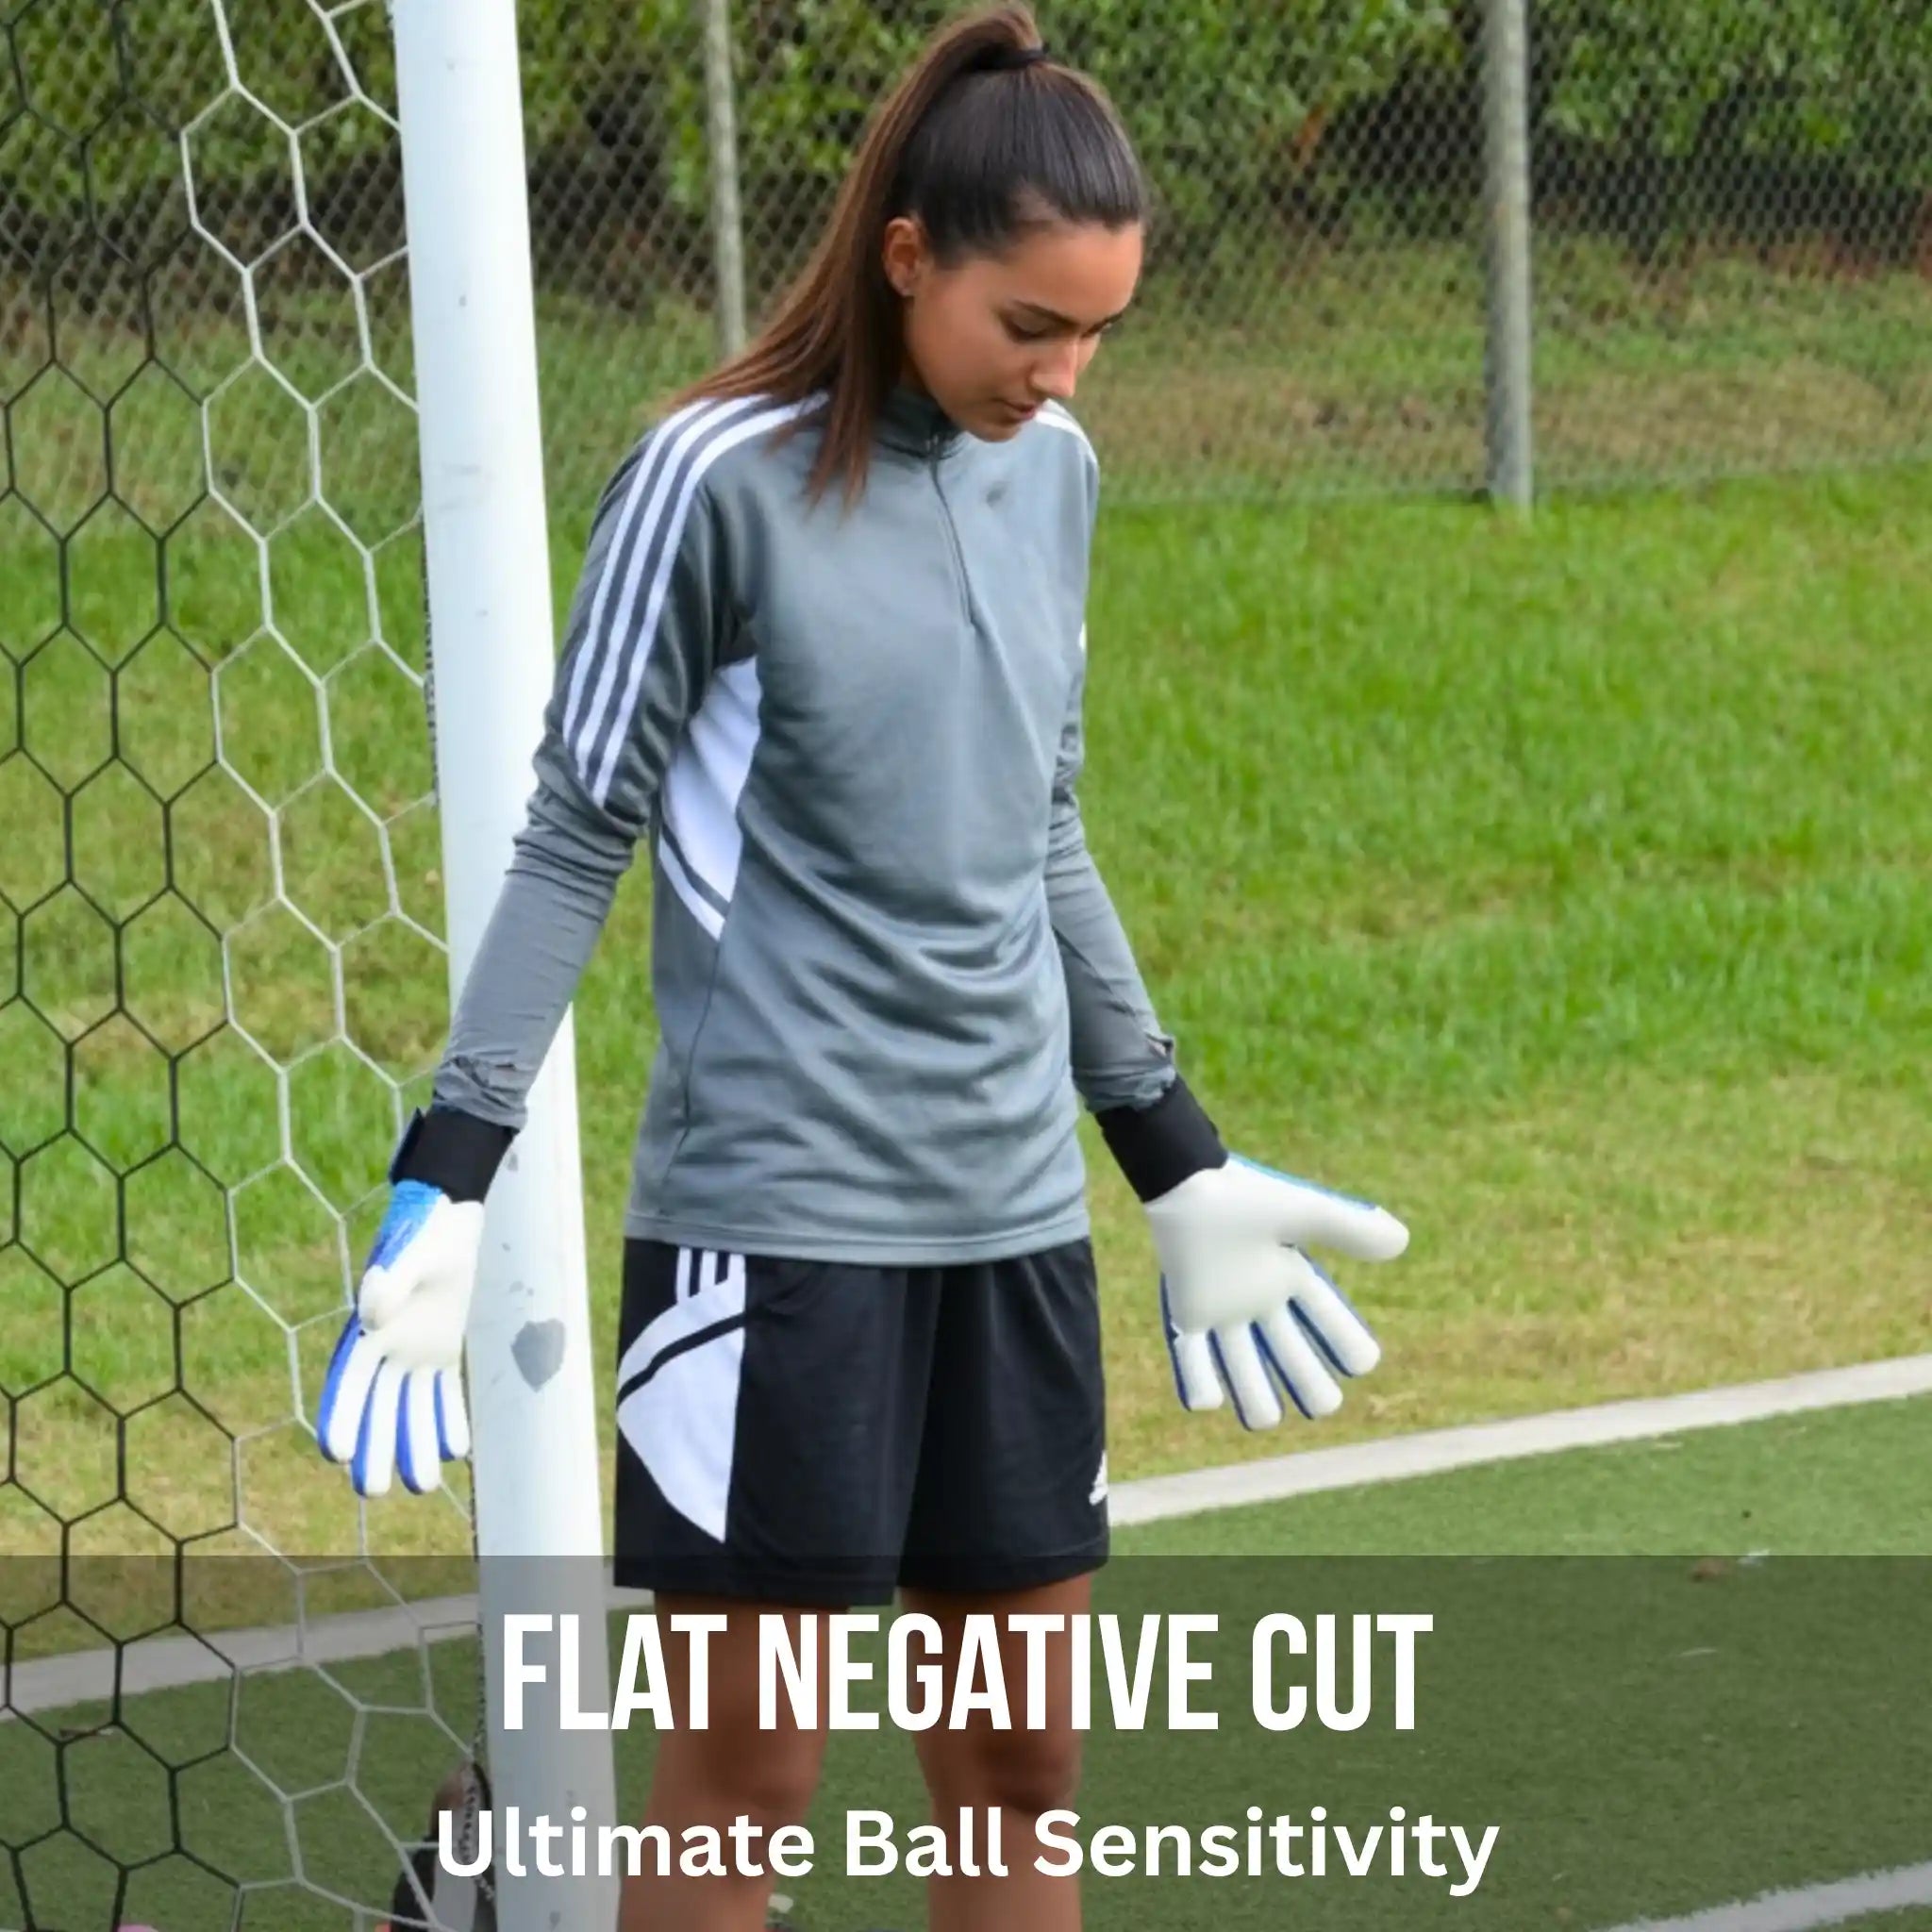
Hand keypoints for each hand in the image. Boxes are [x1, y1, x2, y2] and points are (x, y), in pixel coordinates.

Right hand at [317, 1180, 482, 1495]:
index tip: (337, 1453)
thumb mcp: (412, 1250)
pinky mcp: (441, 1349)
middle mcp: (385, 1346)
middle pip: (376, 1406)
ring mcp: (413, 1350)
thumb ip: (391, 1281)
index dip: (341, 1415)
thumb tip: (371, 1313)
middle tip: (372, 1492)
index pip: (347, 1381)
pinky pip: (443, 1392)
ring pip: (410, 1407)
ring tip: (422, 1487)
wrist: (447, 1216)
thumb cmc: (424, 1229)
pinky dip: (447, 1419)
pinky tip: (456, 1451)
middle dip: (375, 1447)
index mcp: (367, 1328)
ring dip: (413, 1444)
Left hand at [1147, 1154, 1408, 1429]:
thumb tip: (1402, 1241)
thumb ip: (1349, 1227)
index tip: (1363, 1363)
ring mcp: (1223, 1308)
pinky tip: (1206, 1402)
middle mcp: (1260, 1297)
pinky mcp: (1187, 1311)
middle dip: (1307, 1380)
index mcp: (1291, 1273)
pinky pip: (1191, 1354)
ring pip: (1242, 1364)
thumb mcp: (1305, 1211)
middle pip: (1290, 1352)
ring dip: (1252, 1393)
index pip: (1327, 1316)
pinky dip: (1197, 1380)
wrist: (1186, 1181)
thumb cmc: (1245, 1193)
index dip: (1345, 1340)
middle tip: (1325, 1404)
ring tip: (1266, 1420)